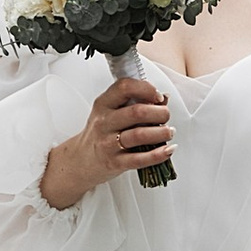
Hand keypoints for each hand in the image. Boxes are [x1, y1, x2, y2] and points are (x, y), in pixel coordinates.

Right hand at [41, 76, 172, 207]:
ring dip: (161, 133)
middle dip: (160, 113)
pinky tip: (168, 149)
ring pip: (140, 135)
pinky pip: (140, 159)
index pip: (124, 87)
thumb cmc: (101, 133)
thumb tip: (165, 97)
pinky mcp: (114, 162)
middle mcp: (104, 122)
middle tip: (166, 116)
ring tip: (169, 132)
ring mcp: (107, 143)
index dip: (146, 89)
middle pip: (137, 112)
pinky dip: (158, 154)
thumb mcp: (111, 112)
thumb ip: (136, 102)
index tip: (158, 96)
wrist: (81, 160)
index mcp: (103, 104)